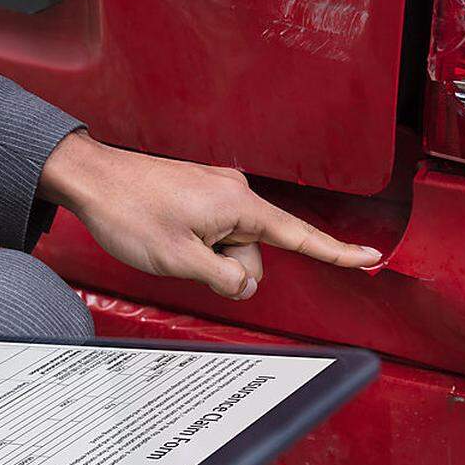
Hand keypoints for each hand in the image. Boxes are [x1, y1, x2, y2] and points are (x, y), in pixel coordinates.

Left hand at [39, 131, 381, 299]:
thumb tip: (246, 286)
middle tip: (184, 259)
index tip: (371, 258)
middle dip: (229, 269)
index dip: (336, 252)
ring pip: (233, 245)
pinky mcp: (201, 192)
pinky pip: (216, 230)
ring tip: (170, 242)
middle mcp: (236, 191)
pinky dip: (200, 244)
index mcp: (239, 205)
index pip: (299, 236)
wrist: (93, 178)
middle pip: (256, 252)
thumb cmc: (131, 213)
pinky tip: (172, 236)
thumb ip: (223, 279)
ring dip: (209, 257)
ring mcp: (218, 190)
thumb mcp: (179, 260)